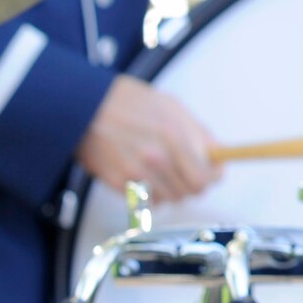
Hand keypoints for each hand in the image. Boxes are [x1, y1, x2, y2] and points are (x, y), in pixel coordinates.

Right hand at [76, 77, 223, 201]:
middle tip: (183, 171)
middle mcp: (157, 159)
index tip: (209, 173)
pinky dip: (146, 191)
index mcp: (175, 137)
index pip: (205, 178)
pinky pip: (144, 199)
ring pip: (168, 199)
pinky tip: (140, 173)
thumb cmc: (127, 102)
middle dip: (190, 183)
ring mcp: (136, 173)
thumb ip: (197, 133)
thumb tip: (216, 156)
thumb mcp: (171, 107)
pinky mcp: (118, 183)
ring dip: (168, 189)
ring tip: (158, 171)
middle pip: (189, 193)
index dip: (211, 177)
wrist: (85, 106)